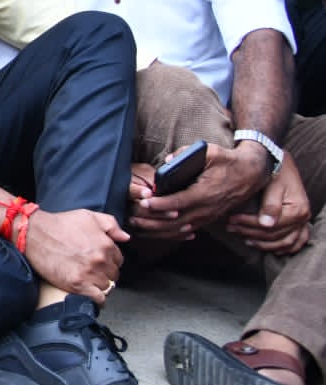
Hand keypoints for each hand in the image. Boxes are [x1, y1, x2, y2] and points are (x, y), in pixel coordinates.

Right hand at [20, 207, 127, 304]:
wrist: (34, 234)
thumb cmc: (60, 224)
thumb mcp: (88, 216)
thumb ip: (111, 224)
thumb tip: (125, 237)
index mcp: (106, 244)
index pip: (119, 260)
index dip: (110, 260)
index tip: (100, 260)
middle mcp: (100, 260)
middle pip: (114, 275)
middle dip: (105, 272)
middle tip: (93, 269)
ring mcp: (89, 274)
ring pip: (107, 287)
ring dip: (100, 285)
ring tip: (89, 280)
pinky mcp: (77, 285)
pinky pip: (98, 299)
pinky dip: (97, 299)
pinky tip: (91, 293)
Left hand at [132, 141, 271, 239]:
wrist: (251, 174)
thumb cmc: (228, 161)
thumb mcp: (211, 152)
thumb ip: (187, 153)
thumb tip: (168, 160)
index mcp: (206, 193)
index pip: (178, 202)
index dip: (160, 205)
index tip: (143, 203)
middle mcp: (207, 208)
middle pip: (175, 221)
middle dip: (153, 221)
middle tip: (133, 218)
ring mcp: (208, 216)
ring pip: (180, 229)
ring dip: (158, 229)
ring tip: (139, 226)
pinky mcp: (208, 219)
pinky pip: (187, 230)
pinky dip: (171, 232)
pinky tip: (156, 232)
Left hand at [227, 153, 311, 254]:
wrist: (281, 161)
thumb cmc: (276, 171)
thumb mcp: (272, 185)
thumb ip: (270, 206)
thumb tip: (266, 224)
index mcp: (297, 210)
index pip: (269, 225)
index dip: (248, 224)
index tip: (231, 220)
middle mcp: (303, 218)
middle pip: (275, 235)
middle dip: (251, 233)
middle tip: (232, 228)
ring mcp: (304, 221)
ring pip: (285, 242)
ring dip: (265, 244)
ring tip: (245, 239)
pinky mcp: (301, 221)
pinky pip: (298, 240)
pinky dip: (286, 247)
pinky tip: (272, 249)